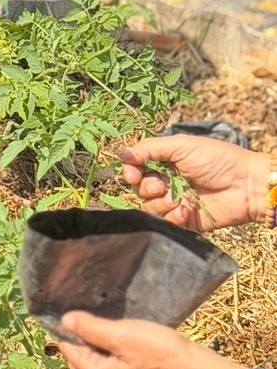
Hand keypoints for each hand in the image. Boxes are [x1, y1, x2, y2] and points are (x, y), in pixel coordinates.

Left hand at [58, 311, 249, 368]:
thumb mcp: (123, 335)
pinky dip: (108, 350)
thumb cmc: (162, 353)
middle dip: (82, 336)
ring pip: (93, 359)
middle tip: (95, 316)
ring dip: (96, 342)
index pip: (68, 349)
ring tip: (109, 325)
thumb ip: (91, 328)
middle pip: (78, 356)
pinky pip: (108, 364)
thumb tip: (64, 320)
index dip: (70, 328)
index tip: (76, 309)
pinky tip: (120, 337)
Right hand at [118, 135, 268, 231]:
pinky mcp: (186, 221)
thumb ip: (149, 149)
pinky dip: (172, 216)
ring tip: (178, 197)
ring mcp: (176, 202)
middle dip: (146, 187)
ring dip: (160, 202)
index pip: (135, 169)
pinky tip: (186, 209)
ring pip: (149, 207)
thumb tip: (121, 154)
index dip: (130, 172)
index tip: (133, 173)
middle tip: (163, 185)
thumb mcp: (180, 145)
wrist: (247, 185)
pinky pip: (166, 222)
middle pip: (139, 189)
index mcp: (165, 163)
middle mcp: (168, 183)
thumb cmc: (217, 159)